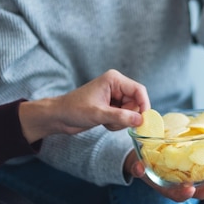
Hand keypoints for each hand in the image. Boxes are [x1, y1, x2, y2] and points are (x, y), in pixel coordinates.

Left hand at [19, 69, 149, 142]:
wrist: (58, 117)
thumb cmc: (74, 110)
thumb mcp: (98, 114)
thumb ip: (121, 117)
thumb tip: (141, 120)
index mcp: (114, 80)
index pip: (139, 90)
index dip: (144, 105)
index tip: (144, 120)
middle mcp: (117, 86)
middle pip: (136, 102)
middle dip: (128, 116)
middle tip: (114, 122)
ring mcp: (115, 97)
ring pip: (131, 112)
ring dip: (121, 121)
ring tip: (105, 122)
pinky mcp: (112, 106)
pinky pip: (124, 116)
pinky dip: (117, 123)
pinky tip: (103, 123)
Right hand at [125, 150, 203, 201]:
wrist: (146, 158)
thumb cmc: (143, 161)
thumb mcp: (137, 163)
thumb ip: (137, 167)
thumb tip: (138, 168)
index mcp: (167, 187)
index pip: (177, 195)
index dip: (183, 193)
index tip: (189, 189)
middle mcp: (181, 185)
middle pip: (198, 192)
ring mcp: (190, 178)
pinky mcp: (197, 170)